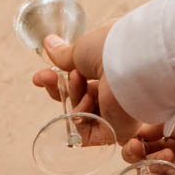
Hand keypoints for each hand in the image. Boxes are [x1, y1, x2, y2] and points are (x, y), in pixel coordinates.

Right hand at [32, 23, 138, 142]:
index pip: (80, 79)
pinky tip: (87, 99)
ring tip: (78, 80)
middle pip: (78, 98)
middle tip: (44, 78)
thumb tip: (48, 44)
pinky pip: (88, 131)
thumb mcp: (83, 49)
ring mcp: (117, 110)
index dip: (57, 79)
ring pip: (81, 113)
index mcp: (111, 67)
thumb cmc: (114, 47)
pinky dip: (80, 115)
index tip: (40, 76)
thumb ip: (65, 55)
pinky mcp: (117, 129)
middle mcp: (115, 89)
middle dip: (58, 88)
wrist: (134, 62)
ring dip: (73, 96)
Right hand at [118, 106, 174, 174]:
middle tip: (141, 149)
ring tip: (168, 159)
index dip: (134, 139)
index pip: (141, 137)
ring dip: (146, 166)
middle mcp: (169, 151)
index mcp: (171, 131)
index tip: (138, 138)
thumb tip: (136, 137)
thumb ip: (152, 126)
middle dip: (134, 152)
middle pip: (136, 155)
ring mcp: (171, 171)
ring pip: (140, 173)